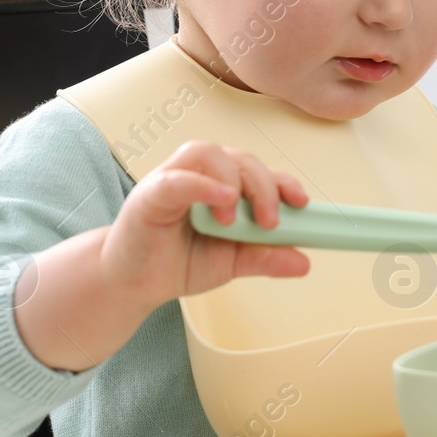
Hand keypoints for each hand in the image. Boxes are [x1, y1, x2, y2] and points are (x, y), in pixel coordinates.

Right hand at [100, 140, 310, 311]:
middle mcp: (199, 175)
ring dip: (232, 180)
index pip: (259, 170)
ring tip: (236, 219)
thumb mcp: (231, 263)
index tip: (302, 203)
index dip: (283, 181)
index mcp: (222, 186)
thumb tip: (304, 262)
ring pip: (209, 154)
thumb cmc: (176, 260)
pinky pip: (177, 178)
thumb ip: (264, 258)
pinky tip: (222, 200)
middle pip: (240, 158)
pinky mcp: (150, 194)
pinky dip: (203, 184)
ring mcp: (173, 179)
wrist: (132, 283)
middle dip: (263, 186)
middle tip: (271, 222)